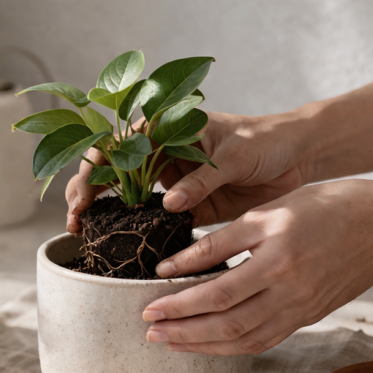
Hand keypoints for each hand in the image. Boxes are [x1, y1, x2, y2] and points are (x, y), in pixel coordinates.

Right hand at [65, 111, 310, 233]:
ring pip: (126, 196)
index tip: (85, 192)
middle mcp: (161, 154)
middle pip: (112, 171)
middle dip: (87, 191)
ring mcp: (171, 181)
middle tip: (75, 219)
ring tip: (84, 232)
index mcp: (166, 128)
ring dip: (104, 213)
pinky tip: (121, 244)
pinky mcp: (186, 206)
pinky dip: (137, 231)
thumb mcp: (234, 154)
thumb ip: (201, 179)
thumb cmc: (265, 140)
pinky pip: (155, 220)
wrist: (297, 157)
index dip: (95, 166)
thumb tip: (168, 204)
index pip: (118, 143)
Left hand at [140, 178, 372, 354]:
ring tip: (168, 342)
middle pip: (226, 322)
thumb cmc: (328, 206)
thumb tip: (175, 263)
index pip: (217, 287)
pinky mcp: (308, 317)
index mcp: (278, 257)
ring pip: (243, 340)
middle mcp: (289, 290)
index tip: (149, 300)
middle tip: (148, 328)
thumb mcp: (271, 209)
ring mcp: (301, 309)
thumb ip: (223, 239)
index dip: (180, 299)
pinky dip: (230, 347)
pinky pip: (264, 341)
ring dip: (201, 344)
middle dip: (182, 329)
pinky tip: (206, 344)